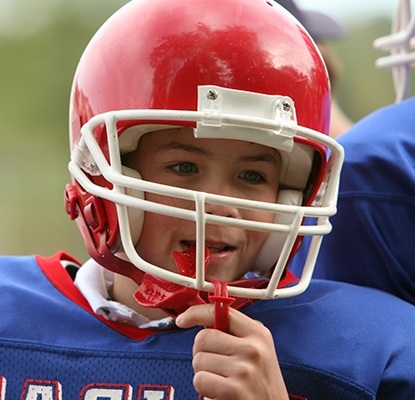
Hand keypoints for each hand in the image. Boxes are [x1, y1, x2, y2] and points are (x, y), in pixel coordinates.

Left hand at [175, 304, 289, 399]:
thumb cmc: (262, 384)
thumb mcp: (258, 351)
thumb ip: (234, 334)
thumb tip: (203, 320)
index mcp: (258, 334)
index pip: (220, 312)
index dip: (196, 313)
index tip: (183, 319)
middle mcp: (252, 348)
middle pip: (203, 337)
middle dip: (201, 352)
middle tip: (215, 365)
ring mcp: (244, 369)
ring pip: (198, 360)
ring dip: (203, 373)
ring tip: (222, 380)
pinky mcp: (234, 390)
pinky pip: (200, 380)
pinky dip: (204, 388)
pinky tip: (220, 392)